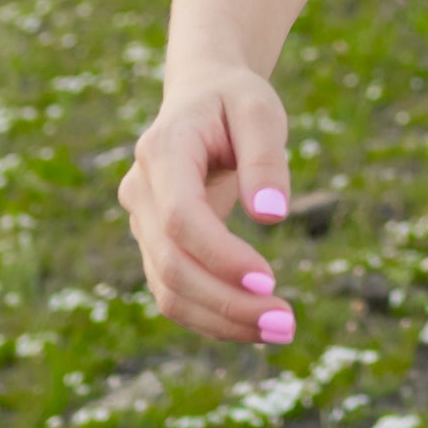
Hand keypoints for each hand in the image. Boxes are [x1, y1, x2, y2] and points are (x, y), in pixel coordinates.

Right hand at [120, 67, 299, 344]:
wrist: (202, 96)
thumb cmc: (235, 100)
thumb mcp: (260, 110)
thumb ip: (265, 157)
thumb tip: (272, 217)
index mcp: (162, 151)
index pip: (181, 217)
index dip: (220, 255)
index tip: (269, 281)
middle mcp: (141, 191)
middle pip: (172, 264)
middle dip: (227, 301)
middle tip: (286, 323)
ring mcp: (143, 223)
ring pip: (168, 290)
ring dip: (222, 320)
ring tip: (281, 331)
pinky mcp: (156, 246)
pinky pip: (175, 293)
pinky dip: (213, 317)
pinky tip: (256, 326)